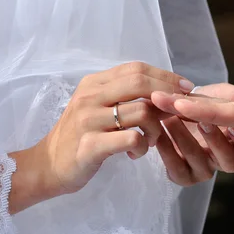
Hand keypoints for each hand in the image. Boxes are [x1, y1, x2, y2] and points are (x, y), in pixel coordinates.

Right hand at [14, 62, 195, 206]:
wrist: (47, 165)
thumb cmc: (79, 136)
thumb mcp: (97, 107)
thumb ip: (123, 95)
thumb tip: (164, 90)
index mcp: (94, 83)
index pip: (136, 69)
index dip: (166, 76)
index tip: (186, 88)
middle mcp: (90, 97)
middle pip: (140, 83)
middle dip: (167, 95)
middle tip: (180, 112)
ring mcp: (89, 120)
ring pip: (141, 112)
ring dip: (155, 128)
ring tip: (150, 141)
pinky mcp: (90, 145)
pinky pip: (131, 138)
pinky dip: (142, 145)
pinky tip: (136, 152)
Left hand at [153, 83, 233, 184]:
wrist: (175, 107)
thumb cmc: (205, 101)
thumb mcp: (224, 94)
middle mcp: (226, 159)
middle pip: (230, 162)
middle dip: (216, 141)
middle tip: (203, 121)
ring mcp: (205, 169)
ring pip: (202, 164)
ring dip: (186, 141)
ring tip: (172, 118)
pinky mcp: (184, 175)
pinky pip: (178, 171)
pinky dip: (168, 151)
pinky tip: (160, 134)